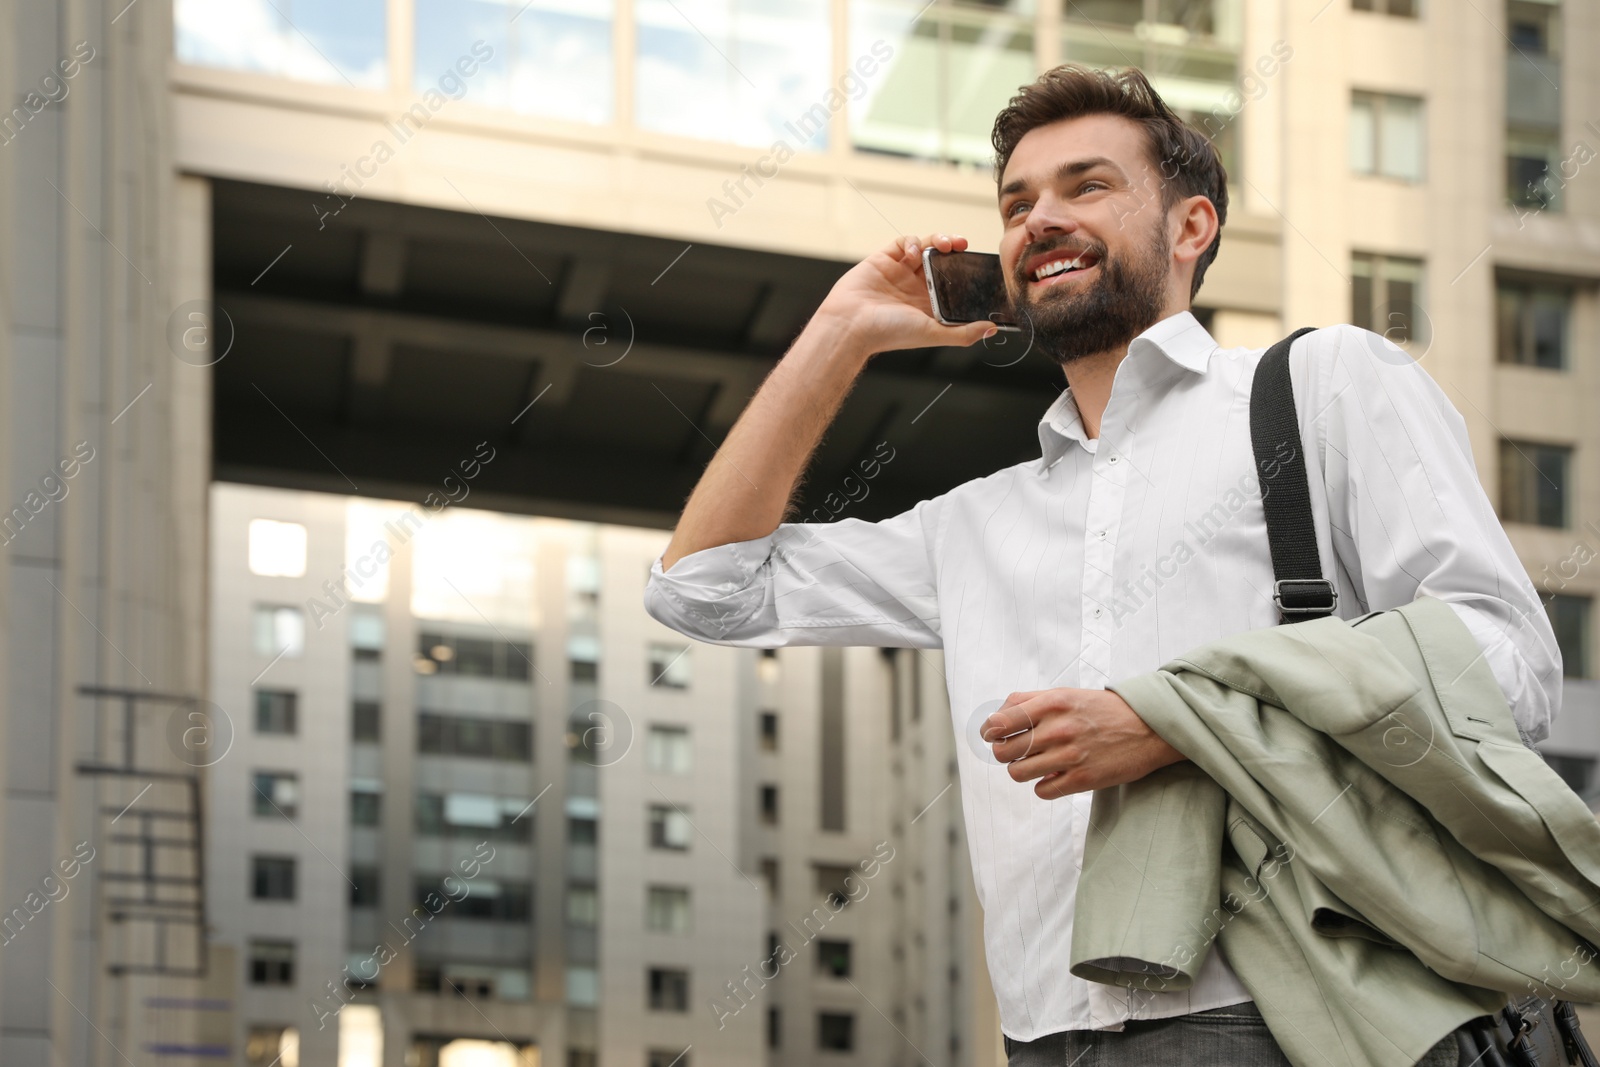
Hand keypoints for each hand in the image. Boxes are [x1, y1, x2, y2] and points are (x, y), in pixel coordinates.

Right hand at [814, 233, 999, 356]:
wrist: (851, 324)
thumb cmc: (888, 333)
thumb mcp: (933, 333)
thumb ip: (963, 333)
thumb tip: (992, 330)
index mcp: (927, 304)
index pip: (953, 281)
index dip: (965, 271)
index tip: (977, 264)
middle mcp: (915, 287)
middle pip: (941, 260)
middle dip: (954, 250)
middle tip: (963, 246)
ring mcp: (899, 271)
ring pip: (925, 247)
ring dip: (937, 241)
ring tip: (945, 244)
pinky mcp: (884, 259)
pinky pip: (904, 242)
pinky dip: (912, 243)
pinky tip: (913, 254)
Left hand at [981, 687, 1186, 798]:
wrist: (1149, 729)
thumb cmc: (1103, 710)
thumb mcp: (1067, 694)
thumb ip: (1030, 701)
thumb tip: (995, 719)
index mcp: (1053, 702)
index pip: (1000, 721)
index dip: (990, 732)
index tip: (993, 736)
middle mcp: (1059, 728)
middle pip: (1004, 751)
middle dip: (1005, 753)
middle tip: (1018, 751)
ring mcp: (1071, 755)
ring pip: (1018, 773)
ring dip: (1022, 770)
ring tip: (1036, 764)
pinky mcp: (1083, 779)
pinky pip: (1042, 791)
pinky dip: (1044, 786)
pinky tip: (1055, 776)